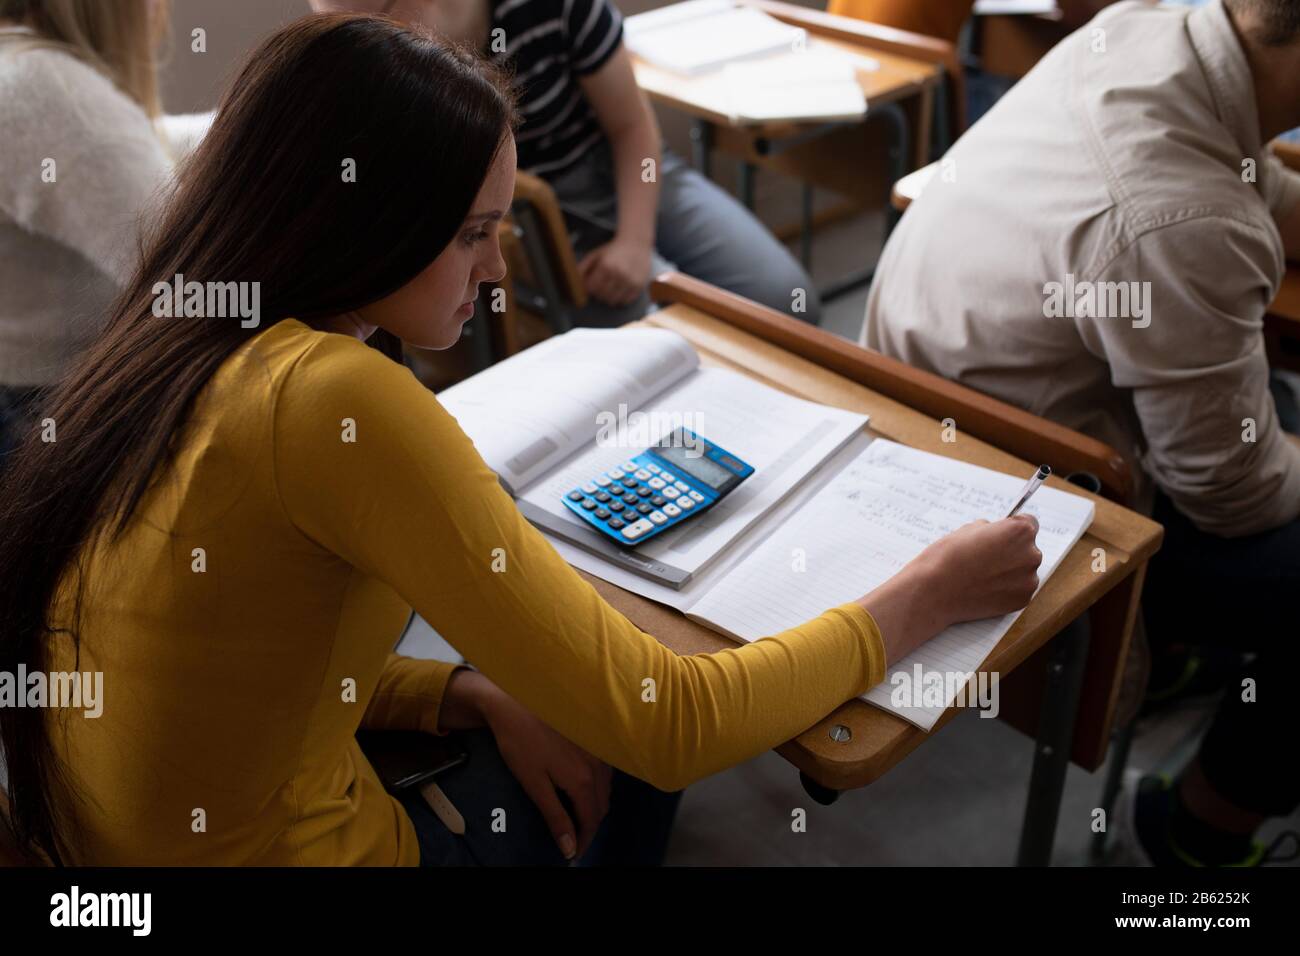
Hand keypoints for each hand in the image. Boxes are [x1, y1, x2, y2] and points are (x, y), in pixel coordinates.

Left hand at [477, 684, 612, 859]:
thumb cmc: (521, 743)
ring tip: (576, 816)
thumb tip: (569, 848)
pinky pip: (604, 772)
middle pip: (601, 806)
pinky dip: (597, 787)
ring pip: (606, 789)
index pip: (590, 820)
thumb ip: (555, 816)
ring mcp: (597, 750)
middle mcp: (596, 766)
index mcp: (582, 780)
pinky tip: (582, 787)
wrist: (516, 703)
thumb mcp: (534, 784)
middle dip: (589, 826)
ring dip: (595, 807)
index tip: (572, 854)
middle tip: (573, 839)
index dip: (583, 841)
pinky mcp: (593, 739)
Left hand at [577, 237, 651, 305]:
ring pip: (613, 301)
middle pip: (602, 296)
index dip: (589, 288)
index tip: (591, 285)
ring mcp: (630, 281)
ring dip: (609, 297)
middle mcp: (619, 274)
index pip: (592, 288)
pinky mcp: (639, 286)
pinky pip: (625, 301)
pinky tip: (620, 289)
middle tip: (601, 286)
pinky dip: (621, 299)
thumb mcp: (595, 255)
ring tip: (610, 288)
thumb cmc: (613, 249)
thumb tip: (575, 282)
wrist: (636, 243)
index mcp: (606, 266)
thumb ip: (583, 267)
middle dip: (598, 293)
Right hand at [859, 515, 1043, 663]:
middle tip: (987, 558)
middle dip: (1012, 551)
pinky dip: (1007, 588)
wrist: (934, 591)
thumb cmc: (947, 557)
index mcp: (1020, 531)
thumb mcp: (968, 529)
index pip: (1029, 523)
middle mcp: (1031, 554)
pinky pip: (1019, 589)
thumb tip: (998, 535)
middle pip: (1028, 548)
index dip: (1012, 529)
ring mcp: (1029, 579)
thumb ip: (991, 529)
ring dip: (1010, 570)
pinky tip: (986, 588)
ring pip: (1024, 570)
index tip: (1000, 537)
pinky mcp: (1022, 600)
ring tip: (984, 575)